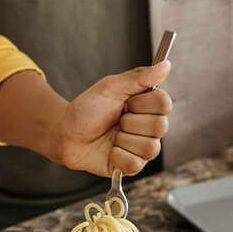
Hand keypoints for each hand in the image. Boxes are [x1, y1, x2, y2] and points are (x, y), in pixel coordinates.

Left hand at [58, 61, 172, 176]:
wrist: (66, 132)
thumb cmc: (87, 109)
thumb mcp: (110, 87)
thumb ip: (139, 77)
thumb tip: (166, 65)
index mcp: (147, 106)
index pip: (164, 104)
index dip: (142, 103)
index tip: (125, 102)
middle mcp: (149, 128)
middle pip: (160, 127)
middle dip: (130, 121)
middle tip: (116, 119)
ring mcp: (142, 148)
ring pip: (149, 147)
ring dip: (122, 139)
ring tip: (111, 135)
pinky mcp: (132, 166)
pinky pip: (135, 164)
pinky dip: (116, 156)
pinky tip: (109, 150)